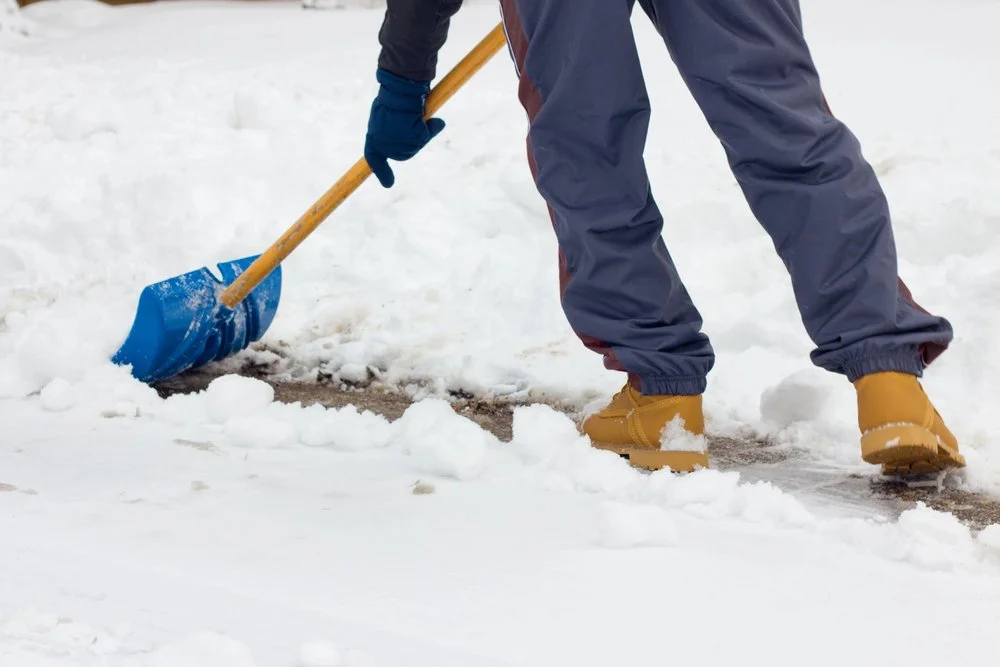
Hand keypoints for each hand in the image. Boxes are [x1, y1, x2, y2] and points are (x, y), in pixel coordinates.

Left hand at [364, 68, 445, 187]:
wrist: (400, 90)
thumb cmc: (392, 99)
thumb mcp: (386, 116)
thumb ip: (394, 130)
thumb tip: (412, 140)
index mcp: (373, 139)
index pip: (374, 159)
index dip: (382, 171)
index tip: (388, 184)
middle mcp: (384, 145)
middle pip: (400, 154)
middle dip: (408, 143)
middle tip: (410, 125)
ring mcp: (399, 144)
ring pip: (413, 147)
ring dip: (419, 135)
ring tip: (415, 117)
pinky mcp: (413, 138)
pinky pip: (423, 137)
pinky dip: (429, 128)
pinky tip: (426, 118)